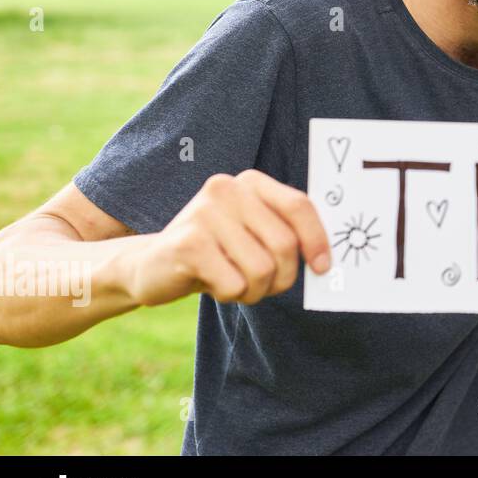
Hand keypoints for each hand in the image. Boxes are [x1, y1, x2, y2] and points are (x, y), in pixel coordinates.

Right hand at [124, 170, 330, 307]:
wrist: (151, 267)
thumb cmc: (216, 254)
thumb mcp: (252, 235)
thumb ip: (284, 235)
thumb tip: (326, 259)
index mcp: (251, 183)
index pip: (299, 206)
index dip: (317, 239)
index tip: (322, 268)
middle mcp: (228, 189)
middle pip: (284, 244)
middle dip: (282, 277)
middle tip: (263, 285)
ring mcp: (204, 213)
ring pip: (261, 270)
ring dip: (253, 290)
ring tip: (231, 281)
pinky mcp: (187, 243)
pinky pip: (234, 284)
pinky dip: (229, 295)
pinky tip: (209, 282)